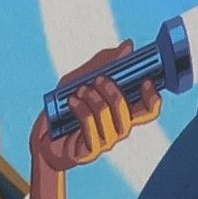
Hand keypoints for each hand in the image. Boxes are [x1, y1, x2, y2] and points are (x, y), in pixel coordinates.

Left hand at [30, 42, 159, 171]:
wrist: (43, 134)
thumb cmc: (67, 105)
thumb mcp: (82, 77)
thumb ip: (105, 63)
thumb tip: (128, 46)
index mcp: (123, 112)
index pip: (150, 111)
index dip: (153, 98)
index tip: (145, 80)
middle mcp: (118, 129)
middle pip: (131, 114)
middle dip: (115, 92)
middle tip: (98, 79)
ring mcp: (106, 142)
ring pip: (110, 118)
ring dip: (94, 99)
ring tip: (80, 90)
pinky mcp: (90, 152)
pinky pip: (91, 128)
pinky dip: (82, 110)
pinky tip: (72, 102)